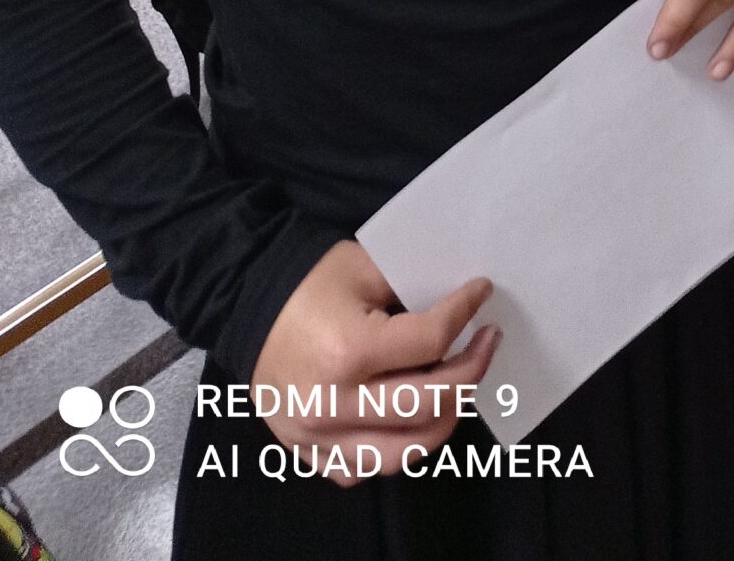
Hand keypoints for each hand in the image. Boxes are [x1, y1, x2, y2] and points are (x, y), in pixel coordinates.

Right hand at [253, 240, 498, 477]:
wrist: (245, 305)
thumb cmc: (307, 281)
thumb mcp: (364, 266)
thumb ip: (414, 285)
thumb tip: (463, 302)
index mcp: (349, 351)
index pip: (431, 341)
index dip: (465, 311)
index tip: (482, 292)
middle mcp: (334, 404)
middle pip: (429, 405)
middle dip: (472, 369)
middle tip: (487, 341)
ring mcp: (318, 437)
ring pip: (404, 452)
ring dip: (442, 420)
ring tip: (457, 387)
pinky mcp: (307, 452)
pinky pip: (363, 468)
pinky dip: (393, 448)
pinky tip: (408, 417)